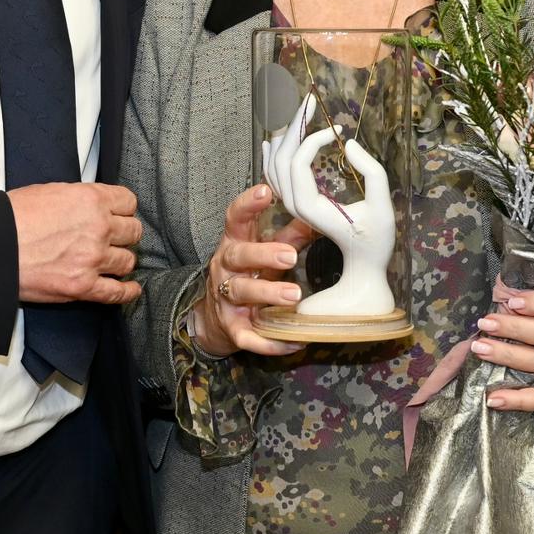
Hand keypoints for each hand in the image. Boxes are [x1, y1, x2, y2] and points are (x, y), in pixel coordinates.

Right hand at [8, 183, 142, 306]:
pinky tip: (130, 289)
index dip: (124, 209)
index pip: (128, 203)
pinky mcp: (83, 286)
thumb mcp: (52, 191)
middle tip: (115, 238)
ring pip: (128, 260)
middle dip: (124, 234)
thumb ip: (80, 199)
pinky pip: (118, 293)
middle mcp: (98, 228)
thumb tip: (91, 205)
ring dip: (121, 260)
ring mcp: (93, 259)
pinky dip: (128, 292)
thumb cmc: (13, 218)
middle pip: (133, 232)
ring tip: (113, 261)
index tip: (120, 215)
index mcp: (91, 200)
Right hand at [193, 184, 309, 358]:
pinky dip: (269, 341)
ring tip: (294, 296)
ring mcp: (225, 298)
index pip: (235, 218)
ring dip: (268, 293)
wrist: (214, 319)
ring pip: (242, 292)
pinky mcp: (232, 328)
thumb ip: (288, 237)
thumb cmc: (247, 275)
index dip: (248, 204)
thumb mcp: (262, 253)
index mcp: (234, 243)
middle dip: (263, 254)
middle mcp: (226, 268)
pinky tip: (294, 341)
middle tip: (290, 255)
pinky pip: (248, 336)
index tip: (265, 191)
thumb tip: (319, 217)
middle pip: (239, 255)